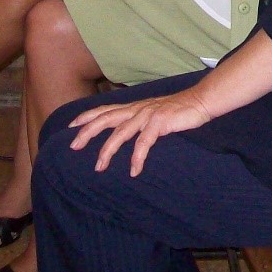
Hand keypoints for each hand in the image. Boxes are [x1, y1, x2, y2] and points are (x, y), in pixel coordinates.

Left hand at [69, 89, 213, 175]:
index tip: (70, 126)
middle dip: (87, 132)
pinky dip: (137, 157)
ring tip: (99, 167)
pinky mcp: (160, 122)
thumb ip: (140, 121)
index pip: (105, 109)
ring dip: (107, 151)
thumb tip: (128, 134)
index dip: (87, 116)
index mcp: (134, 107)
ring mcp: (148, 115)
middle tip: (73, 146)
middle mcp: (137, 109)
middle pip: (106, 118)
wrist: (201, 101)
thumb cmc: (178, 110)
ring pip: (120, 132)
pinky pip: (144, 142)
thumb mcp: (154, 114)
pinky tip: (134, 171)